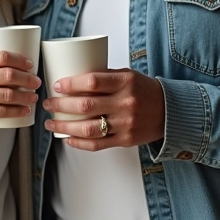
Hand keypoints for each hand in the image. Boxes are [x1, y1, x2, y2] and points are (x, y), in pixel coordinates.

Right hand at [0, 51, 40, 141]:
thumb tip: (11, 63)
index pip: (1, 57)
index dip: (20, 60)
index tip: (29, 65)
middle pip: (8, 75)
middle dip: (27, 79)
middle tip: (35, 82)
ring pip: (7, 94)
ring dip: (25, 96)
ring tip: (33, 97)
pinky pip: (1, 111)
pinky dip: (16, 111)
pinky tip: (24, 110)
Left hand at [42, 68, 164, 150]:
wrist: (170, 111)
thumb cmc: (144, 91)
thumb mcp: (128, 75)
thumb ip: (104, 77)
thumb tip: (73, 78)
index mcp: (125, 82)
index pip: (92, 82)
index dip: (71, 84)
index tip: (57, 86)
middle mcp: (125, 103)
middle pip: (85, 106)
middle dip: (61, 105)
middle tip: (48, 103)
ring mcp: (125, 124)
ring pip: (88, 128)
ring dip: (65, 127)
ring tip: (52, 123)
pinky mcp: (125, 140)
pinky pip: (98, 144)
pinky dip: (79, 143)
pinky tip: (68, 139)